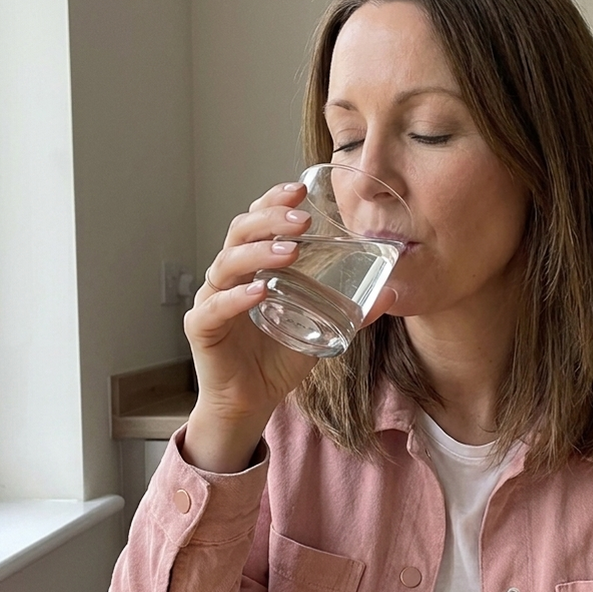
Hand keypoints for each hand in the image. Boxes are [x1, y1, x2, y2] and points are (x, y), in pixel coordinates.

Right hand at [182, 182, 396, 471]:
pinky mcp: (202, 329)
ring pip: (226, 264)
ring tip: (289, 250)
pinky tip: (257, 293)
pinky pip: (215, 308)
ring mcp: (212, 300)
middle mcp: (228, 277)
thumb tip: (391, 293)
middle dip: (270, 220)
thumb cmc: (278, 359)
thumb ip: (350, 310)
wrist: (252, 401)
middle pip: (239, 233)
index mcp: (252, 267)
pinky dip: (235, 299)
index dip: (273, 203)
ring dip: (258, 254)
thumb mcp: (320, 329)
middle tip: (301, 220)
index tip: (298, 191)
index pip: (256, 222)